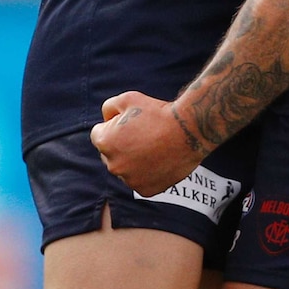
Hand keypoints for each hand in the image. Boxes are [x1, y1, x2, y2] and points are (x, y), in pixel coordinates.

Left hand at [90, 91, 204, 196]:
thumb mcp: (128, 98)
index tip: (133, 122)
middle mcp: (113, 165)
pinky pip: (141, 181)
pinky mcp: (145, 190)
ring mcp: (129, 180)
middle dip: (122, 145)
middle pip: (111, 154)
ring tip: (155, 146)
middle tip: (145, 134)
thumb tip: (105, 120)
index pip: (99, 134)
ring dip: (134, 160)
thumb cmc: (158, 111)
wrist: (189, 129)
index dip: (115, 125)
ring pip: (126, 168)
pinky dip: (148, 173)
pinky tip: (160, 159)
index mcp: (105, 142)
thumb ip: (108, 107)